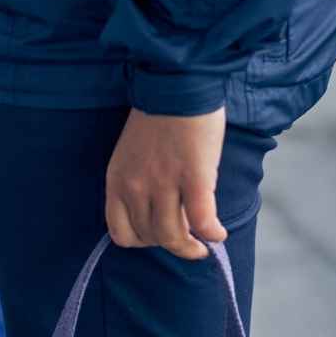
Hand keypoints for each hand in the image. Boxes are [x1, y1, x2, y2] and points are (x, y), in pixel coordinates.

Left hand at [104, 107, 227, 260]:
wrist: (176, 88)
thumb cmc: (156, 119)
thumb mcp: (130, 156)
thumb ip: (136, 182)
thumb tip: (155, 208)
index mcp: (116, 182)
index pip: (120, 233)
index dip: (141, 242)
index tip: (157, 236)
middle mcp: (135, 188)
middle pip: (149, 237)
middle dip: (169, 245)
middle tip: (188, 242)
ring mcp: (163, 184)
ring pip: (172, 235)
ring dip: (190, 248)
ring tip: (204, 245)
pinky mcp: (193, 177)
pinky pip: (201, 219)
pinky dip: (211, 232)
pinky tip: (219, 234)